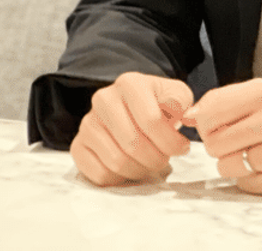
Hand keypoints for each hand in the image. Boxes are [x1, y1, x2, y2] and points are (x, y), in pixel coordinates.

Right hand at [70, 71, 193, 185]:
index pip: (151, 120)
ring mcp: (87, 123)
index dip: (171, 141)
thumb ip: (181, 102)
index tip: (182, 148)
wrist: (132, 109)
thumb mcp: (177, 95)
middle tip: (165, 159)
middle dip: (157, 159)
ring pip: (117, 162)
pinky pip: (100, 174)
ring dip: (140, 170)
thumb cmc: (158, 105)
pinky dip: (120, 178)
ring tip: (151, 163)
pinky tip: (131, 167)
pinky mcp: (78, 146)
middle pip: (133, 144)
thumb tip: (182, 116)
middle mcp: (103, 99)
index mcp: (129, 83)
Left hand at [181, 78, 261, 196]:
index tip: (216, 125)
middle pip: (214, 143)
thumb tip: (188, 116)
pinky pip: (247, 185)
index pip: (209, 111)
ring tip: (258, 155)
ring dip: (236, 165)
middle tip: (240, 142)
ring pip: (228, 166)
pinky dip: (252, 179)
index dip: (204, 123)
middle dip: (221, 146)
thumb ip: (228, 101)